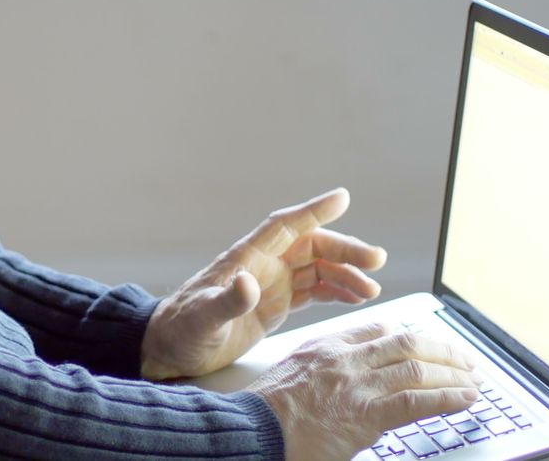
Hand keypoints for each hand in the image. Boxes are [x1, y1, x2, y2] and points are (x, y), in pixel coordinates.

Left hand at [141, 188, 385, 379]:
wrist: (171, 349)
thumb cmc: (181, 329)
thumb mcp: (203, 317)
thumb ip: (227, 301)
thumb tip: (247, 282)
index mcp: (246, 259)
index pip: (284, 226)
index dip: (313, 211)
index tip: (342, 198)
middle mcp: (262, 266)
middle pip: (311, 247)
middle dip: (344, 250)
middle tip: (377, 260)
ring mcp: (271, 285)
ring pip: (317, 269)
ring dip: (346, 274)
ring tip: (372, 289)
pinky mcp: (275, 306)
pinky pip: (313, 291)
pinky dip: (337, 291)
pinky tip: (357, 297)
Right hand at [247, 324, 482, 459]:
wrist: (253, 430)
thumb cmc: (263, 413)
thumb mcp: (288, 375)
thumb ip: (319, 372)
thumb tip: (338, 384)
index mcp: (324, 346)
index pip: (376, 329)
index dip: (408, 336)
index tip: (424, 344)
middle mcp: (345, 359)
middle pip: (406, 342)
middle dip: (442, 350)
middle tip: (464, 360)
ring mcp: (358, 385)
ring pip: (417, 368)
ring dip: (453, 373)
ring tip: (474, 380)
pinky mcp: (368, 415)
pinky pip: (418, 400)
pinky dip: (448, 397)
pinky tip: (466, 399)